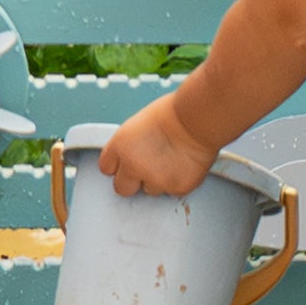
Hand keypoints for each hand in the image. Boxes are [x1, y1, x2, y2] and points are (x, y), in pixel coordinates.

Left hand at [99, 84, 227, 197]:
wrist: (198, 119)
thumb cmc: (174, 113)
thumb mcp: (139, 124)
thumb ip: (131, 145)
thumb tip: (131, 155)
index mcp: (120, 146)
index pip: (107, 168)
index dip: (118, 165)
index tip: (126, 163)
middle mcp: (133, 166)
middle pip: (122, 188)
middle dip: (132, 181)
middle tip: (146, 168)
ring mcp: (155, 180)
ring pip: (150, 189)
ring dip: (158, 179)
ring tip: (171, 159)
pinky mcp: (176, 188)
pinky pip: (173, 191)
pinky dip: (178, 181)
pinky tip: (184, 164)